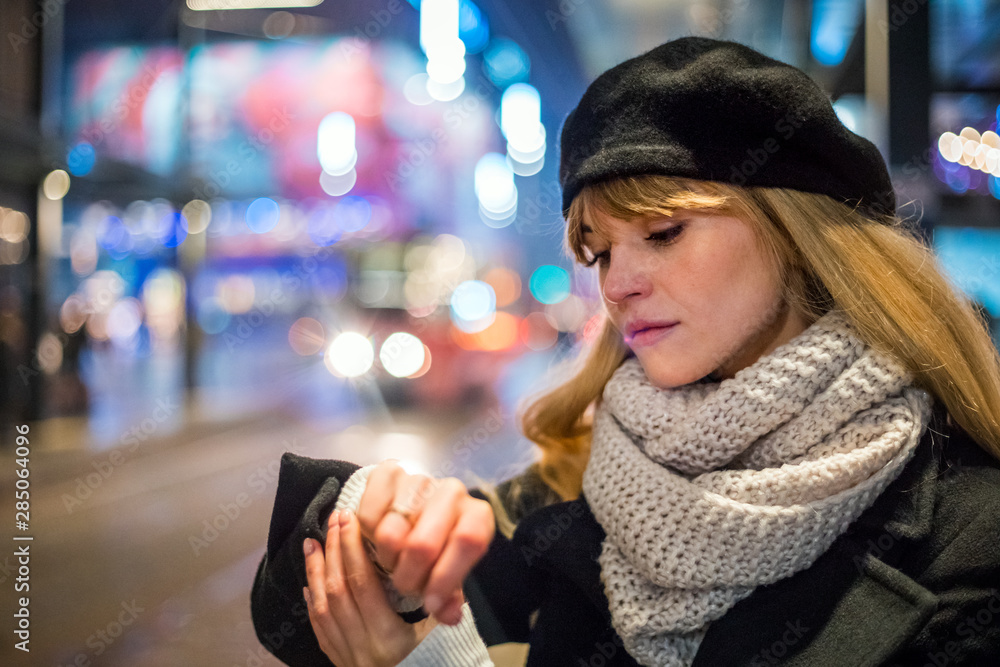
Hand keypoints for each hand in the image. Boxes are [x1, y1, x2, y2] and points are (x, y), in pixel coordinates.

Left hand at [303, 509, 439, 665]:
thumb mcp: (441, 640)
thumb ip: (442, 607)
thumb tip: (445, 571)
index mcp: (387, 638)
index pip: (362, 583)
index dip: (353, 548)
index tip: (349, 521)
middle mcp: (361, 647)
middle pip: (338, 590)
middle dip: (334, 552)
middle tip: (332, 521)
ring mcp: (346, 658)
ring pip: (323, 608)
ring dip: (316, 572)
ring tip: (311, 544)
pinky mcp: (340, 665)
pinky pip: (319, 630)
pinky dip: (312, 603)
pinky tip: (309, 583)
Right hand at [357, 461, 494, 624]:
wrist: (412, 509)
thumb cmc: (437, 546)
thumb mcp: (448, 571)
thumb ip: (448, 595)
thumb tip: (448, 615)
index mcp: (476, 515)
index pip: (468, 541)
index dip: (446, 577)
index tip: (429, 603)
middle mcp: (452, 491)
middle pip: (423, 544)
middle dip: (409, 577)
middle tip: (405, 586)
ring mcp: (419, 479)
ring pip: (390, 534)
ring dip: (387, 559)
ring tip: (393, 562)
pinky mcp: (387, 472)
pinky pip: (367, 515)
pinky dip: (367, 536)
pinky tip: (377, 540)